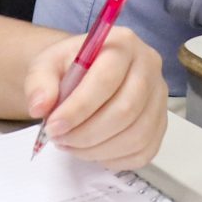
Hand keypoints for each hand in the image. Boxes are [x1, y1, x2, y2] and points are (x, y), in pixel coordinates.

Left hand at [22, 28, 167, 170]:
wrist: (86, 73)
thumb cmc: (69, 67)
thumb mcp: (46, 65)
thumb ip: (39, 81)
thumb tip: (41, 106)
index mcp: (123, 43)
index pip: (106, 80)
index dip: (78, 109)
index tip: (53, 127)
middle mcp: (149, 66)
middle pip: (126, 110)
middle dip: (87, 134)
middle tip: (59, 139)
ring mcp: (159, 97)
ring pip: (136, 135)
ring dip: (98, 149)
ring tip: (71, 145)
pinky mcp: (161, 124)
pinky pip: (144, 152)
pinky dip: (114, 159)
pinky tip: (93, 151)